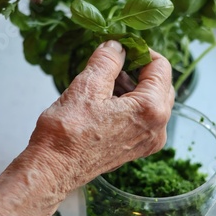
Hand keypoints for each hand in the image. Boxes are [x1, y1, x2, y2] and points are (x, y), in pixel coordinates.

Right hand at [28, 41, 174, 190]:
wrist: (54, 169)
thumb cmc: (68, 133)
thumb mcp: (87, 86)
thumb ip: (107, 60)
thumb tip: (116, 46)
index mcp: (151, 110)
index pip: (161, 67)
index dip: (142, 51)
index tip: (122, 45)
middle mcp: (157, 129)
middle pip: (161, 85)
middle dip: (140, 69)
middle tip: (115, 59)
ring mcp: (147, 142)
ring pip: (152, 103)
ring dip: (134, 86)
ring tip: (107, 77)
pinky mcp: (135, 149)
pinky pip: (142, 119)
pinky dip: (130, 104)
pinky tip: (108, 98)